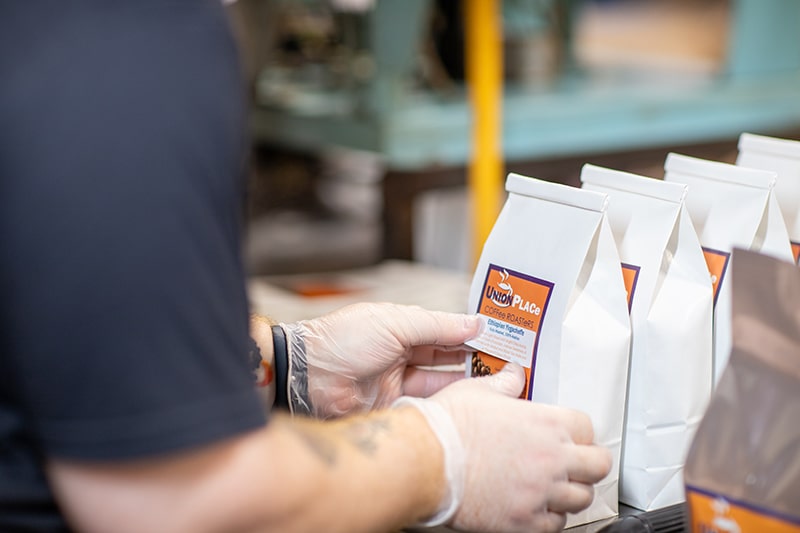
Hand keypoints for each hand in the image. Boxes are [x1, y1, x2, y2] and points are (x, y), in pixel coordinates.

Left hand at [281, 302, 480, 417]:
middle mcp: (401, 354)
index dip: (469, 333)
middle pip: (445, 358)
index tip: (498, 337)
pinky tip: (469, 399)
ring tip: (495, 381)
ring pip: (440, 382)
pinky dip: (447, 402)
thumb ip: (437, 325)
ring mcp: (398, 383)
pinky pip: (427, 405)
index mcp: (400, 327)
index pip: (443, 330)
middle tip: (505, 362)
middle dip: (473, 359)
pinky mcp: (394, 408)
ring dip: (465, 382)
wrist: (307, 377)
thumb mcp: (395, 322)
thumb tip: (474, 322)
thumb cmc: (342, 340)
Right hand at [407, 364, 611, 531]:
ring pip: (582, 499)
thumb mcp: (477, 391)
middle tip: (575, 462)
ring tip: (554, 486)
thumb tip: (512, 375)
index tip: (569, 434)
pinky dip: (550, 517)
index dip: (578, 430)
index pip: (587, 427)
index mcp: (545, 422)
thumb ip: (503, 384)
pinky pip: (556, 525)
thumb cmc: (446, 427)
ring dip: (570, 492)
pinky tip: (535, 506)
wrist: (423, 462)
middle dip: (588, 462)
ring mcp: (540, 493)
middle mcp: (551, 458)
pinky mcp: (524, 521)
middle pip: (598, 465)